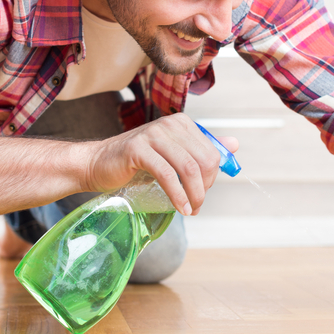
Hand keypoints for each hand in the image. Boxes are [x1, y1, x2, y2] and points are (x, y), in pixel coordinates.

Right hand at [78, 113, 238, 216]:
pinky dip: (177, 194)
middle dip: (204, 188)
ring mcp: (153, 134)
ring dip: (193, 195)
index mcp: (182, 124)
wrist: (98, 163)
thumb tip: (234, 143)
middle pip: (204, 161)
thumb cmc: (137, 162)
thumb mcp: (173, 155)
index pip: (212, 154)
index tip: (200, 194)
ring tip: (190, 210)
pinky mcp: (138, 148)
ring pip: (188, 168)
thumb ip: (202, 149)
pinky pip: (167, 174)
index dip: (211, 179)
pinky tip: (179, 207)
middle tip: (195, 205)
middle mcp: (170, 124)